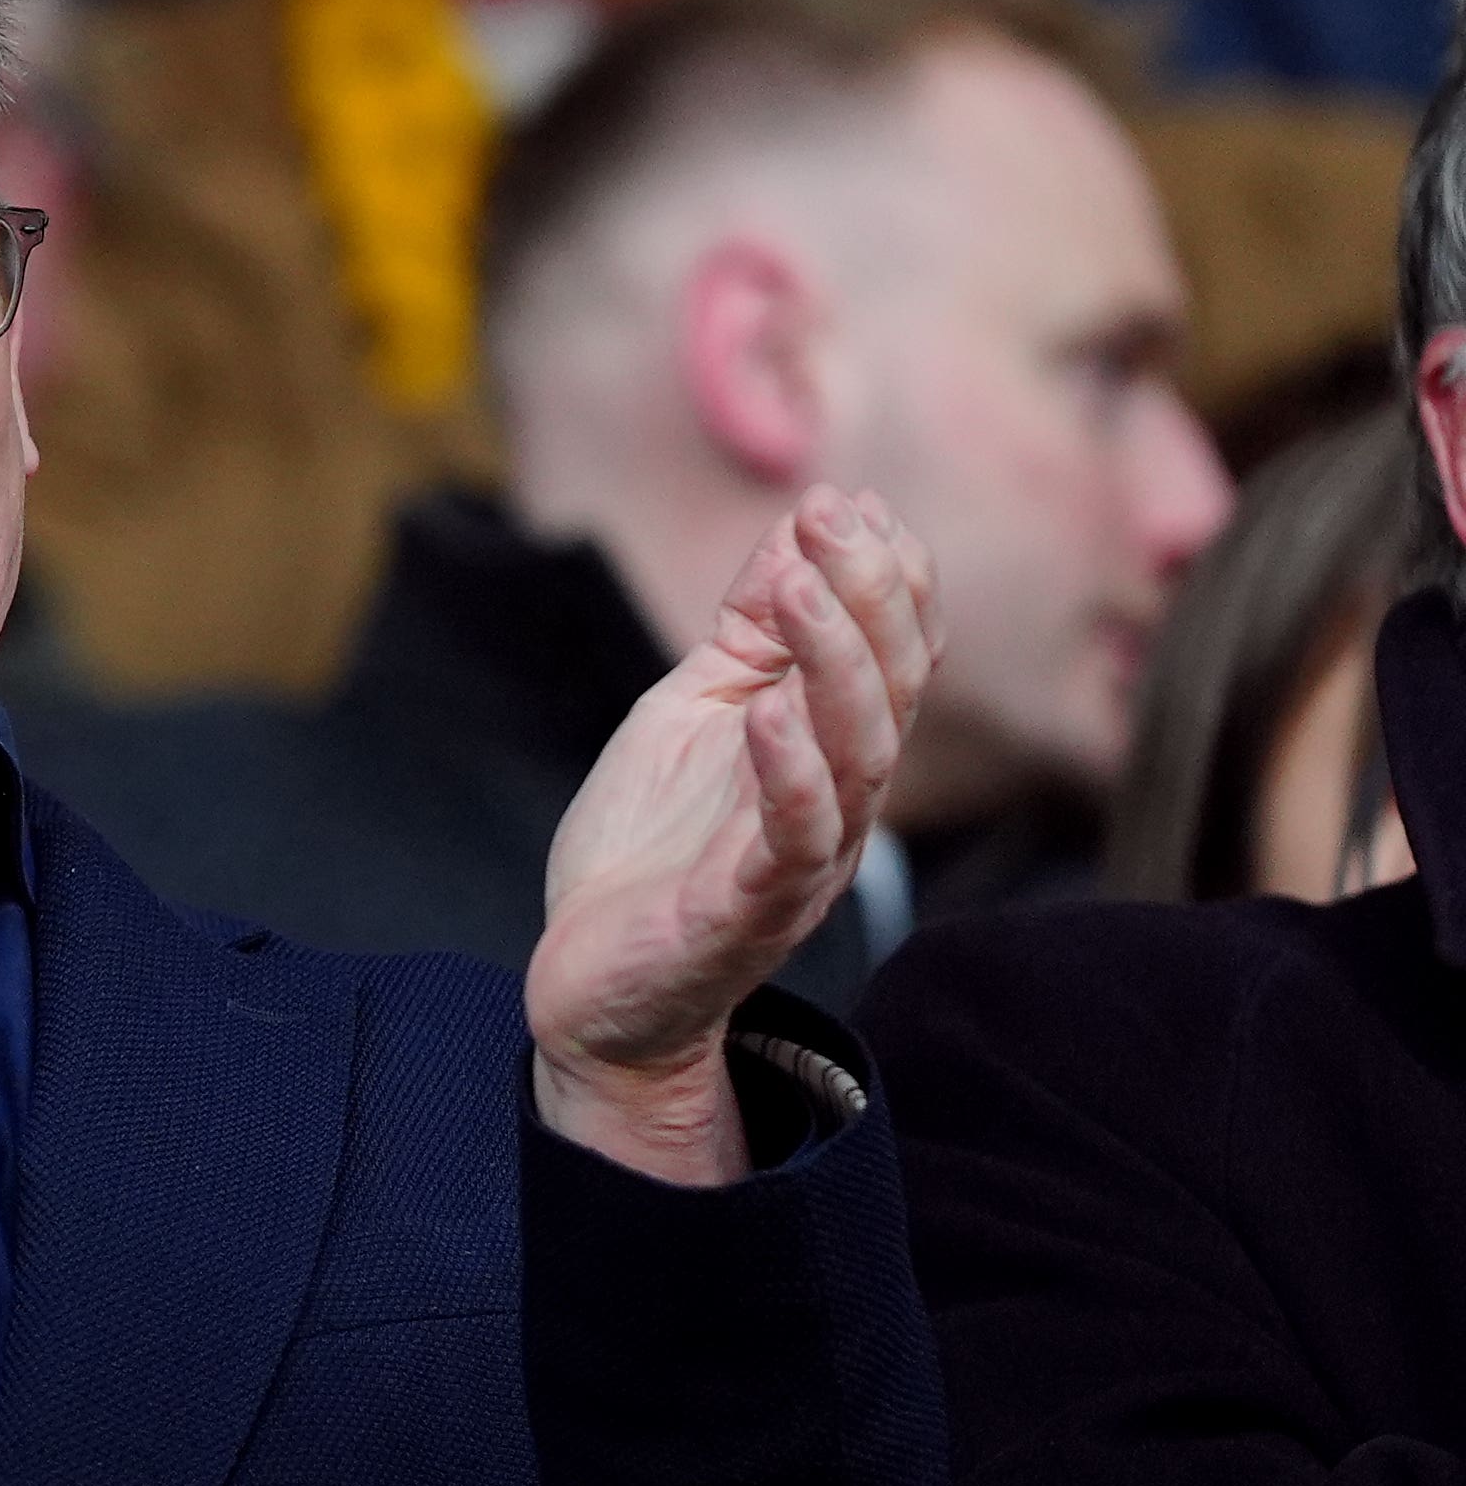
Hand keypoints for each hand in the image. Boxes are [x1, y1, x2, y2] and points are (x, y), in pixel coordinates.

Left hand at [527, 493, 936, 1182]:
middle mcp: (839, 800)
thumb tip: (796, 530)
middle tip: (831, 518)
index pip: (891, 653)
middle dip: (867, 594)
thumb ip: (747, 633)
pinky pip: (794, 838)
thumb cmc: (651, 847)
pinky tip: (768, 709)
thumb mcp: (694, 712)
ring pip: (859, 753)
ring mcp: (803, 858)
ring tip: (799, 586)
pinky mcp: (750, 910)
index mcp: (830, 750)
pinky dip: (790, 771)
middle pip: (889, 688)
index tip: (844, 502)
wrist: (594, 983)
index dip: (883, 576)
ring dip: (834, 661)